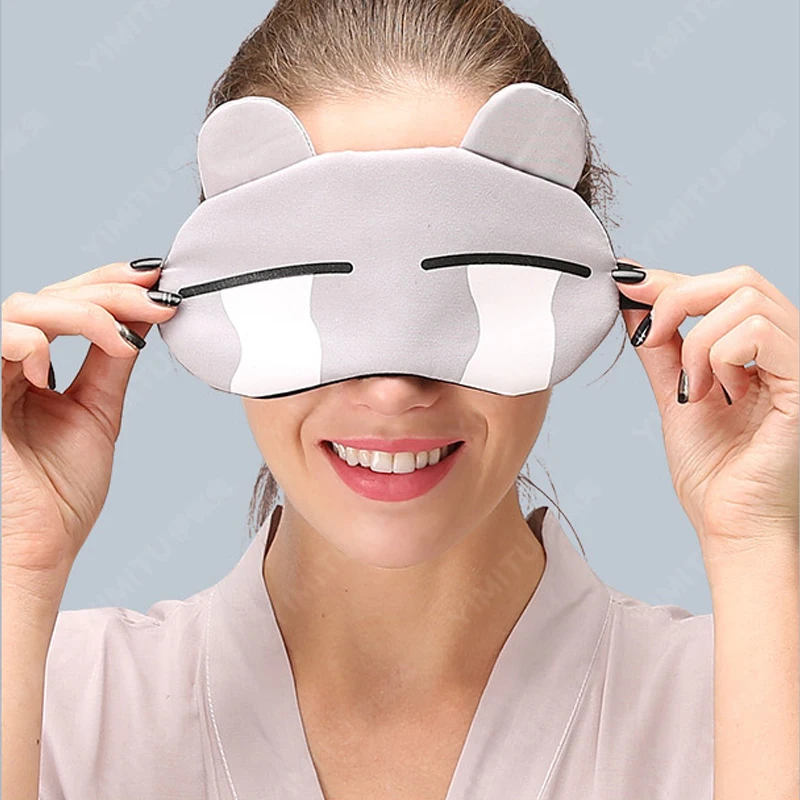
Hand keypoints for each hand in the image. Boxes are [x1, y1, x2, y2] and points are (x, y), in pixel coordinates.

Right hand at [1, 259, 178, 595]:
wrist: (39, 548)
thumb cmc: (61, 493)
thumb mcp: (98, 413)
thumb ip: (110, 363)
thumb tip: (142, 318)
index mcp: (31, 366)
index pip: (67, 302)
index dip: (110, 284)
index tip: (161, 283)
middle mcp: (5, 364)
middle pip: (49, 294)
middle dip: (110, 291)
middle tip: (159, 301)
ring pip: (23, 307)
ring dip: (82, 312)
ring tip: (124, 339)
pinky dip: (28, 343)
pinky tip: (53, 371)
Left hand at [614, 261, 798, 559]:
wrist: (731, 525)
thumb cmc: (714, 472)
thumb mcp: (675, 394)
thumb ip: (662, 347)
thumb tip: (634, 301)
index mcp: (762, 350)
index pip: (725, 286)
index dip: (671, 279)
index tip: (626, 285)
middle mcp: (789, 349)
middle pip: (740, 278)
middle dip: (679, 298)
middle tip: (653, 338)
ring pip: (745, 299)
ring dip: (697, 342)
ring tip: (693, 389)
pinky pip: (759, 332)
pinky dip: (718, 356)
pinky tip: (714, 394)